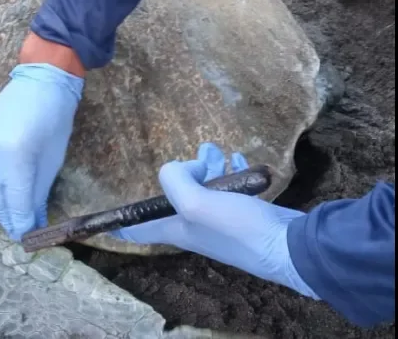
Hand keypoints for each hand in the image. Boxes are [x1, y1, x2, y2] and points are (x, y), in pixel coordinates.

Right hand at [0, 62, 83, 240]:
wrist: (41, 82)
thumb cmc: (55, 120)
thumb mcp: (52, 161)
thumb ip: (38, 193)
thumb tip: (32, 221)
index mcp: (16, 158)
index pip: (15, 203)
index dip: (21, 225)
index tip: (28, 238)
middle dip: (9, 218)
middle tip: (21, 230)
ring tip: (9, 213)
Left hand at [113, 142, 318, 297]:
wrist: (293, 247)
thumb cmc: (240, 228)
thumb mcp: (198, 203)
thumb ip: (176, 182)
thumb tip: (180, 168)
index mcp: (177, 229)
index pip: (136, 229)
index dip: (118, 222)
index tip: (104, 217)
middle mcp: (195, 228)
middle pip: (174, 198)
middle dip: (181, 172)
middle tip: (202, 156)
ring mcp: (220, 223)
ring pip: (204, 189)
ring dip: (209, 167)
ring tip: (219, 152)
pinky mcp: (244, 217)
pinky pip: (229, 190)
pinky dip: (232, 173)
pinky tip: (239, 161)